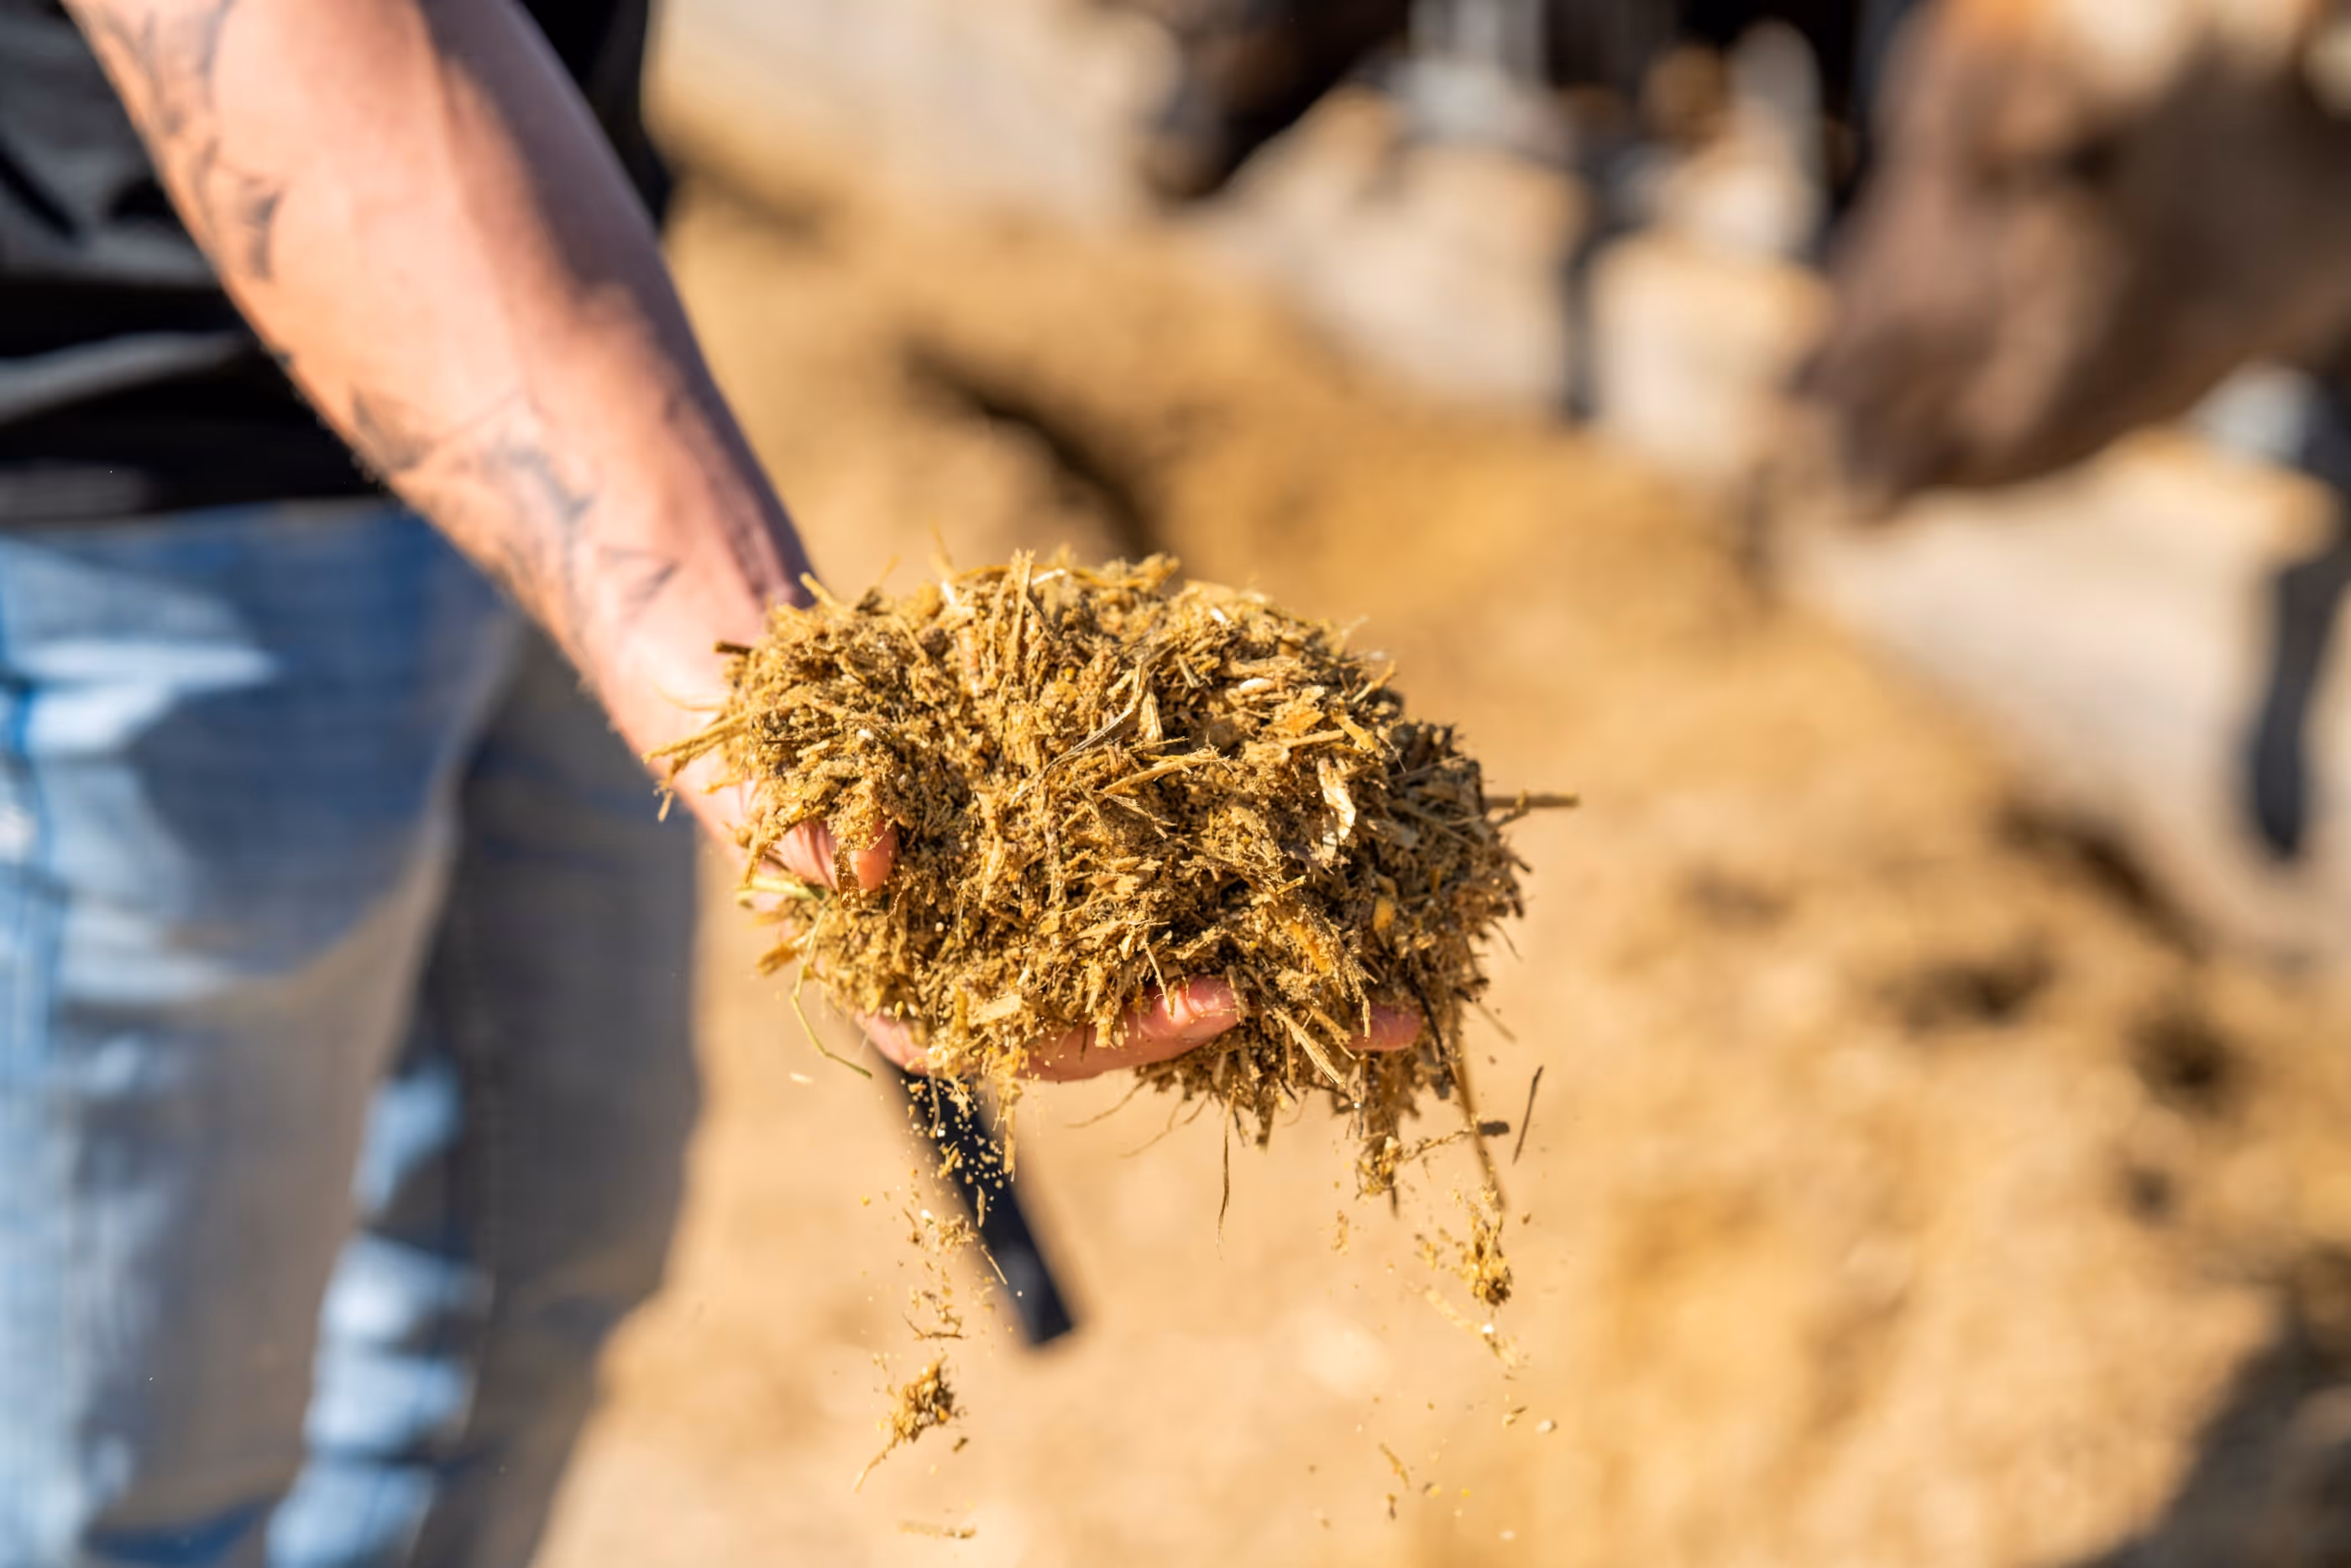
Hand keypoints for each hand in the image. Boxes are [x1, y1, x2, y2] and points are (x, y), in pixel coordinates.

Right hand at [771, 821, 1424, 1082]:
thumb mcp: (785, 801)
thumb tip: (868, 869)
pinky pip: (1184, 885)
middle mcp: (1013, 977)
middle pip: (1155, 1018)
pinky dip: (1261, 880)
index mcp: (937, 998)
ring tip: (1412, 959)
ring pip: (1187, 958)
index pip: (1059, 1040)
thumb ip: (821, 846)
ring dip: (1298, 961)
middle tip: (1391, 1019)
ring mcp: (1056, 924)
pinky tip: (1350, 858)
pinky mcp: (1088, 863)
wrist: (781, 712)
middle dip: (1277, 1018)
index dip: (1144, 1029)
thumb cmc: (772, 767)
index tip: (1226, 1000)